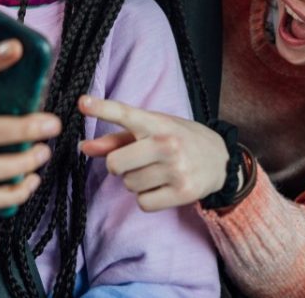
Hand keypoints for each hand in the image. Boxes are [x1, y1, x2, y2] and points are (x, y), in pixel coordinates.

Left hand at [78, 95, 228, 211]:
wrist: (221, 159)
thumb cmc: (179, 139)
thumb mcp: (152, 129)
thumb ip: (117, 138)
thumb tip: (84, 147)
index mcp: (158, 123)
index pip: (125, 114)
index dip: (102, 108)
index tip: (83, 103)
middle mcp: (167, 144)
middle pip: (116, 163)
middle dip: (118, 166)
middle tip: (135, 160)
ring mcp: (176, 169)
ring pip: (129, 184)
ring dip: (135, 181)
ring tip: (155, 171)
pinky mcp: (183, 192)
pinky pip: (143, 202)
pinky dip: (147, 198)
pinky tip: (162, 187)